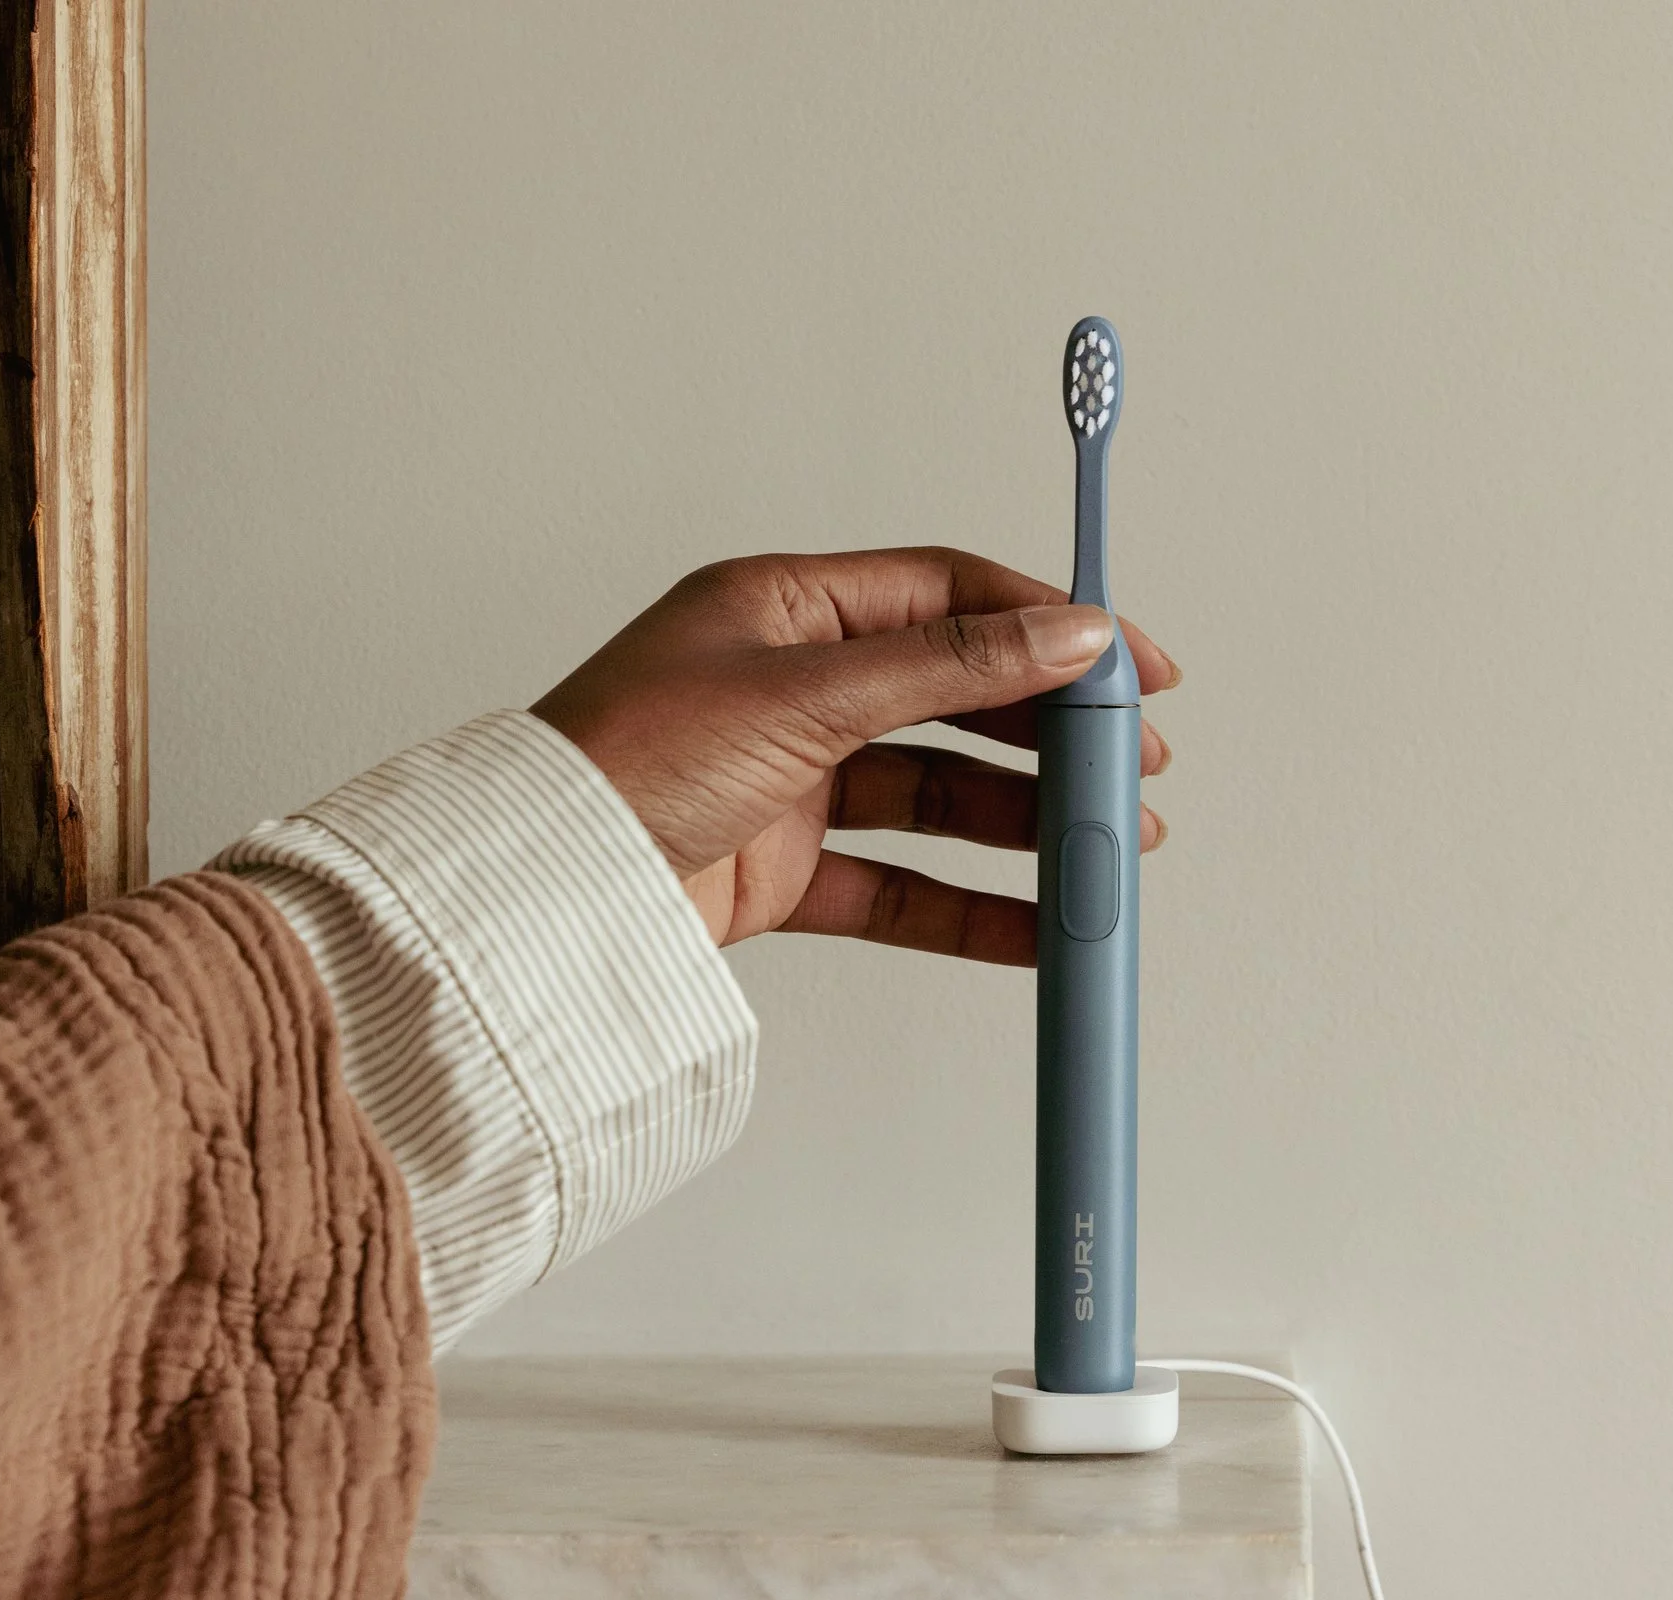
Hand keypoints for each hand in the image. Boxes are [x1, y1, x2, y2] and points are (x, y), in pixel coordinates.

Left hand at [530, 548, 1178, 964]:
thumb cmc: (625, 760)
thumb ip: (947, 669)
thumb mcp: (804, 694)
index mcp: (785, 610)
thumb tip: (1063, 632)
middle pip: (954, 697)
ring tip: (1108, 852)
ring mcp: (788, 781)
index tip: (1132, 666)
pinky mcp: (780, 870)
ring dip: (1025, 823)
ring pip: (935, 795)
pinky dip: (967, 907)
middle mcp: (791, 687)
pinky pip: (897, 884)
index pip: (947, 596)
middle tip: (1132, 769)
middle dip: (1050, 734)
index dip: (1048, 625)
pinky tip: (1034, 929)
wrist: (539, 890)